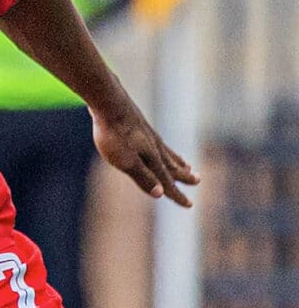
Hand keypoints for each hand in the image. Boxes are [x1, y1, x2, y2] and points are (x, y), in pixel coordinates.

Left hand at [93, 92, 196, 206]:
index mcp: (152, 159)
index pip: (167, 181)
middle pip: (171, 165)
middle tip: (197, 180)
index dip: (176, 195)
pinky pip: (157, 142)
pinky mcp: (139, 125)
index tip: (189, 205)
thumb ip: (143, 176)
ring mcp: (148, 135)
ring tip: (187, 166)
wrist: (109, 102)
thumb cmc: (114, 134)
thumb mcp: (125, 160)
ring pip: (167, 153)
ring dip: (177, 161)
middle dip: (183, 175)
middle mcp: (155, 147)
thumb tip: (161, 194)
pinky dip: (164, 149)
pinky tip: (158, 144)